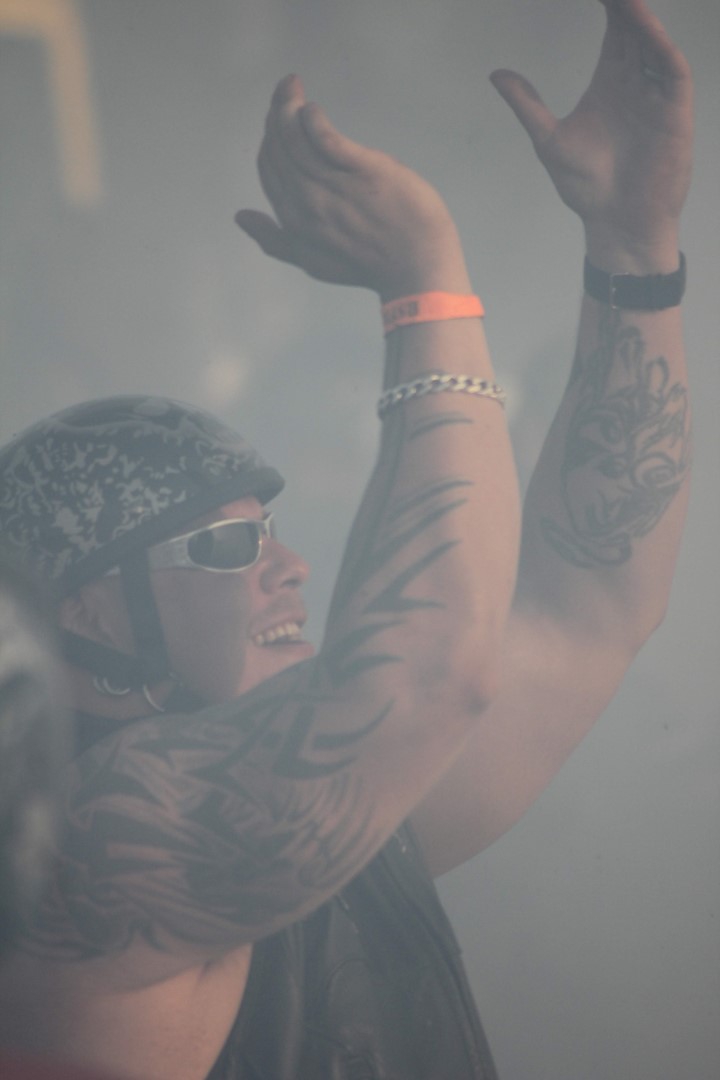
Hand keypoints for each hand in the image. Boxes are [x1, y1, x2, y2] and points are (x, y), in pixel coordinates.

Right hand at [235, 75, 469, 298]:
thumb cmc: (368, 265)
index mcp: (293, 222)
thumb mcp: (312, 262)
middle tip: (286, 89)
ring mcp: (334, 186)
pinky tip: (312, 108)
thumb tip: (241, 217)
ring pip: (296, 138)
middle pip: (279, 148)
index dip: (269, 139)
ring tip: (293, 87)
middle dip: (276, 114)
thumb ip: (274, 240)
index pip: (269, 168)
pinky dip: (312, 118)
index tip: (278, 117)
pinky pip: (326, 137)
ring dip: (289, 107)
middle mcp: (308, 202)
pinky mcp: (363, 171)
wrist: (416, 266)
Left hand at [490, 0, 692, 267]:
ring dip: (640, 18)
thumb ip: (527, 104)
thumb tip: (496, 75)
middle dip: (624, 3)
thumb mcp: (548, 140)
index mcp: (610, 82)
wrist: (616, 224)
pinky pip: (671, 70)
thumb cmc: (588, 188)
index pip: (613, 30)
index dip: (608, 3)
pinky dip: (660, 47)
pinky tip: (644, 29)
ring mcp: (656, 95)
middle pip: (634, 28)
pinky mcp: (674, 112)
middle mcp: (636, 82)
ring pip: (653, 42)